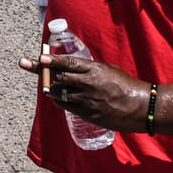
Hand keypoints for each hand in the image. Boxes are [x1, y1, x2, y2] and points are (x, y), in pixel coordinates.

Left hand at [19, 53, 150, 132]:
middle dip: (44, 73)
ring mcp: (88, 100)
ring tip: (48, 86)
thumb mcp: (107, 69)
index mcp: (94, 70)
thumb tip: (68, 66)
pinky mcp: (89, 114)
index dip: (52, 60)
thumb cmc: (125, 85)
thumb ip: (88, 68)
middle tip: (32, 66)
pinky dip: (60, 101)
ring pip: (60, 94)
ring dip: (52, 89)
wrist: (141, 107)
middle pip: (59, 78)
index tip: (40, 58)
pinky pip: (67, 107)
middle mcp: (89, 84)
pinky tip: (57, 98)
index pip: (68, 63)